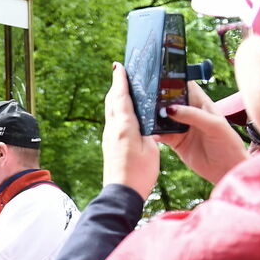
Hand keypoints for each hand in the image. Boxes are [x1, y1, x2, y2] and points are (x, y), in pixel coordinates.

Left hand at [103, 63, 159, 199]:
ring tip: (124, 89)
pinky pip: (113, 121)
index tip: (119, 66)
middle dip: (117, 86)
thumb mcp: (151, 148)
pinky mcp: (109, 145)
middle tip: (122, 73)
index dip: (120, 80)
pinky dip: (117, 110)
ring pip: (111, 111)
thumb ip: (148, 130)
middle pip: (112, 101)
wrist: (121, 193)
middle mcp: (113, 129)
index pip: (121, 97)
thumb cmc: (139, 173)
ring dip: (116, 97)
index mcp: (124, 126)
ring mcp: (109, 137)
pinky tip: (125, 113)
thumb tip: (145, 118)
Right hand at [153, 81, 248, 183]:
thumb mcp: (214, 125)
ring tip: (144, 114)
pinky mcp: (175, 142)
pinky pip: (161, 134)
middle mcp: (190, 114)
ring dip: (154, 116)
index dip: (174, 80)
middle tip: (144, 96)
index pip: (186, 86)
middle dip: (158, 98)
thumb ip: (193, 115)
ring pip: (163, 117)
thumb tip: (170, 108)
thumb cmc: (228, 144)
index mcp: (202, 104)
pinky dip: (154, 133)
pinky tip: (150, 132)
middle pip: (170, 101)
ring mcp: (181, 127)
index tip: (158, 77)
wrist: (227, 170)